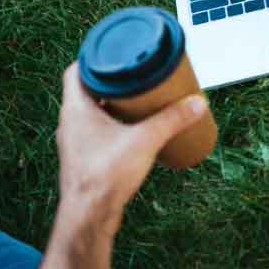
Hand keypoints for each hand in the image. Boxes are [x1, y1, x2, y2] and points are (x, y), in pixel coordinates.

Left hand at [55, 63, 207, 233]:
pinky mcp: (85, 158)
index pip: (77, 70)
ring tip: (141, 99)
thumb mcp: (146, 140)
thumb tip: (198, 102)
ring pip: (94, 112)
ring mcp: (76, 142)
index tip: (118, 52)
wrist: (89, 216)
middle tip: (138, 74)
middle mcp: (71, 122)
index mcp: (76, 109)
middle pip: (89, 90)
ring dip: (114, 103)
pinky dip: (114, 124)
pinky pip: (98, 131)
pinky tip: (134, 129)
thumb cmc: (105, 176)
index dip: (96, 57)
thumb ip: (173, 119)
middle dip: (114, 81)